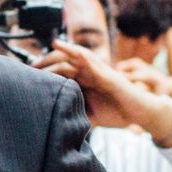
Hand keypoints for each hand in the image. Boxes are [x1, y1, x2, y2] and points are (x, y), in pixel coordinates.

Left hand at [37, 39, 171, 143]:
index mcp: (85, 81)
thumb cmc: (119, 112)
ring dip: (65, 51)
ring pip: (80, 56)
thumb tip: (57, 126)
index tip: (29, 75)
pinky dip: (85, 56)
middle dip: (49, 60)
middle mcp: (91, 73)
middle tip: (32, 65)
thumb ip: (76, 116)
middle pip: (66, 60)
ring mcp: (101, 72)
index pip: (62, 70)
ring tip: (52, 46)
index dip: (46, 70)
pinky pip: (97, 64)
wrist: (141, 113)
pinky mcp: (111, 76)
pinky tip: (75, 53)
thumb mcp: (91, 116)